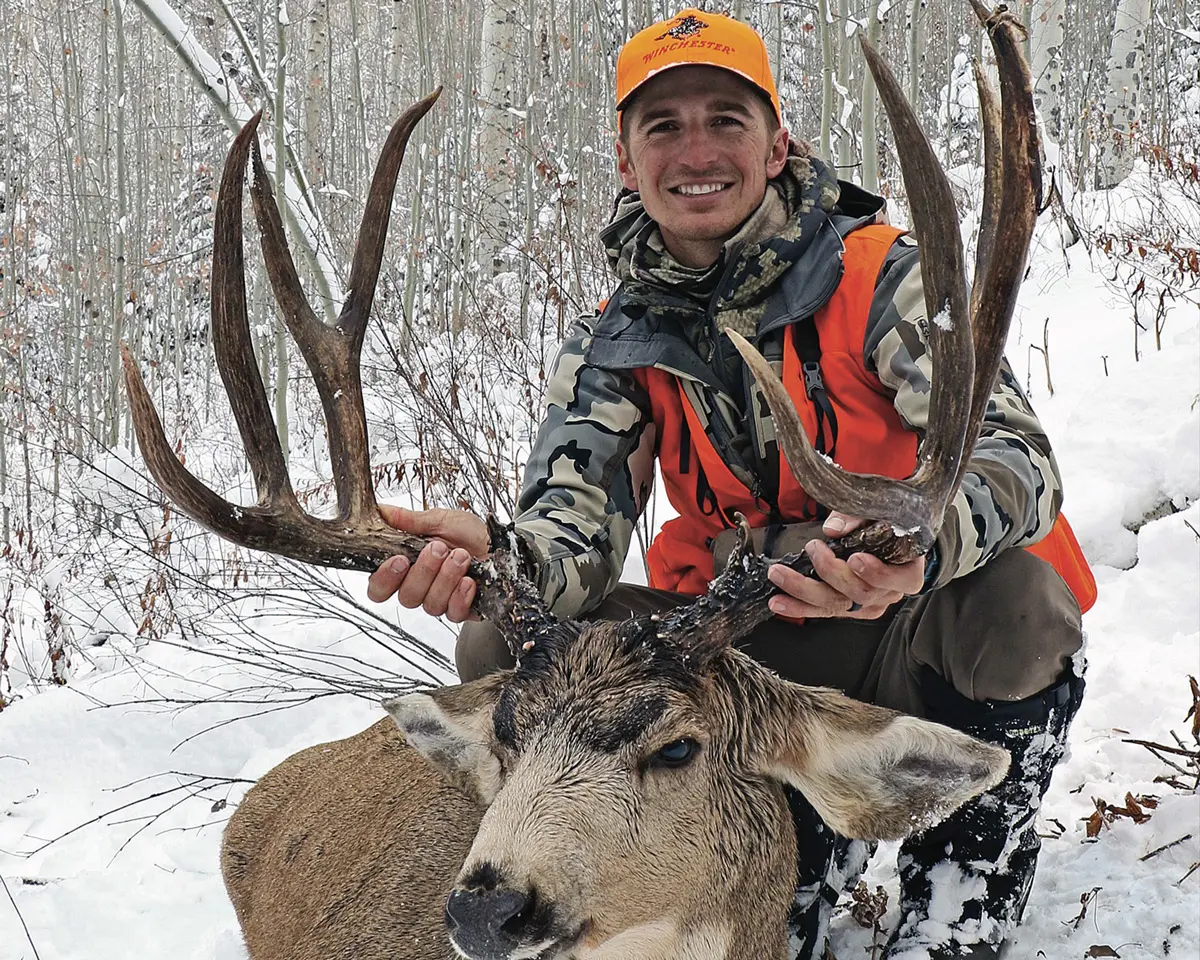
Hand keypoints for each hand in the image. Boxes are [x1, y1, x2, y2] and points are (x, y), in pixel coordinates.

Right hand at [366, 505, 489, 621]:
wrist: (500, 543)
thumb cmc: (470, 532)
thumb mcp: (439, 520)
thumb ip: (409, 520)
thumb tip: (380, 511)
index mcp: (407, 566)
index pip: (379, 586)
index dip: (384, 579)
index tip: (399, 560)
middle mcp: (420, 587)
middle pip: (406, 597)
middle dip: (424, 571)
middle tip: (440, 549)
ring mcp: (440, 600)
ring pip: (430, 604)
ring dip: (446, 577)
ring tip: (462, 556)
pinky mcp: (461, 610)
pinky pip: (453, 613)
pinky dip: (461, 595)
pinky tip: (469, 581)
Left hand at [766, 512, 924, 620]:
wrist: (887, 537)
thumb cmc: (886, 525)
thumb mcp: (879, 512)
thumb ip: (858, 518)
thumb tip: (833, 529)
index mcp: (907, 571)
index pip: (901, 580)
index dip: (878, 573)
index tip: (856, 557)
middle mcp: (888, 593)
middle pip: (861, 593)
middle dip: (831, 572)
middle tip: (813, 549)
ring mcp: (866, 605)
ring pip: (836, 605)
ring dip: (803, 591)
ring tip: (779, 575)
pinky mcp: (846, 609)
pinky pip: (822, 611)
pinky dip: (798, 606)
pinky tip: (778, 602)